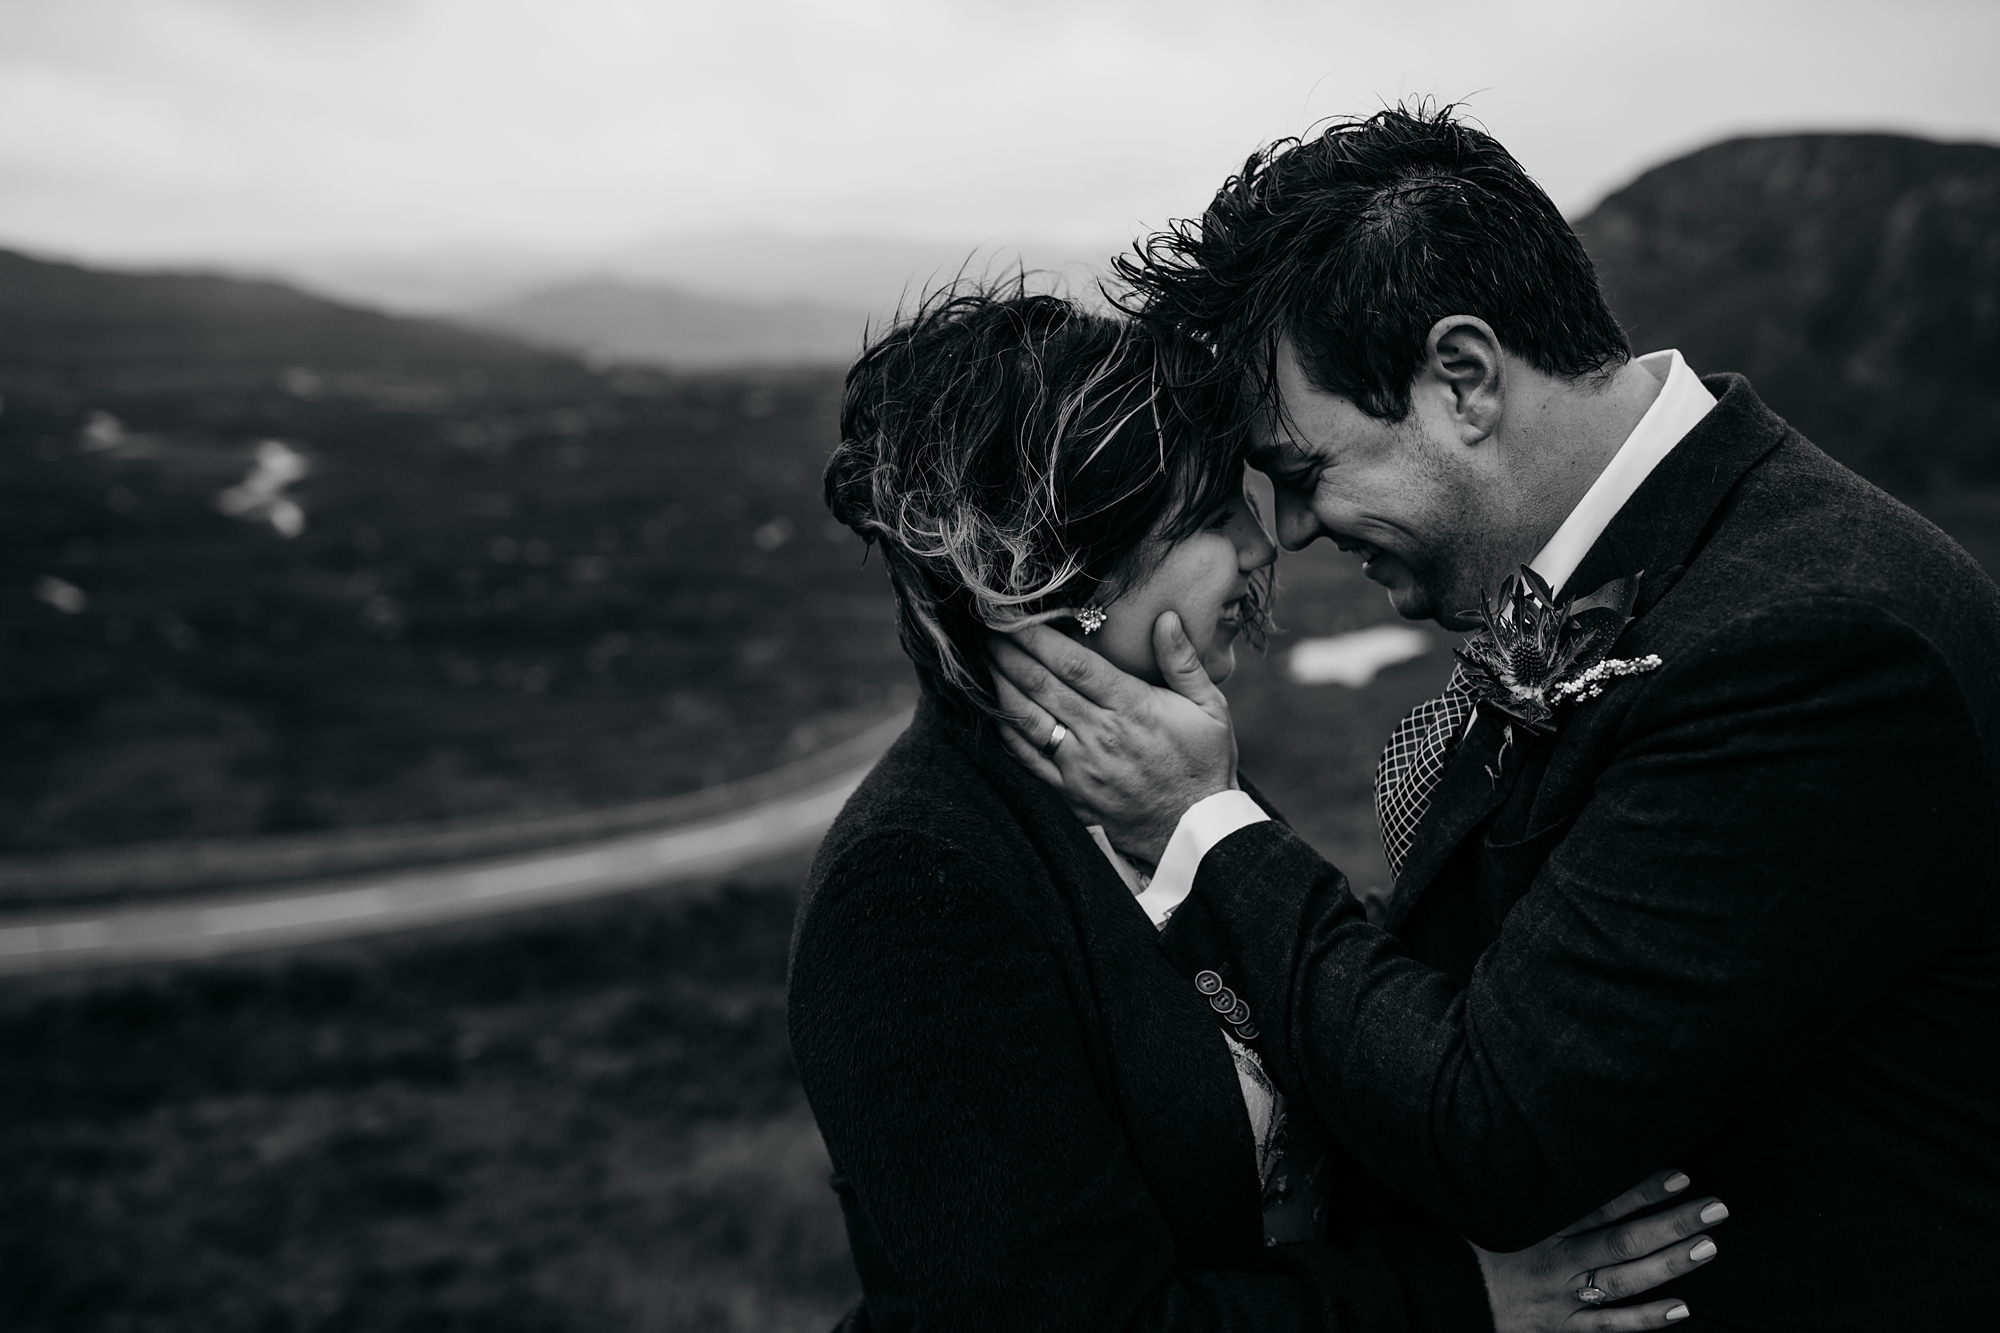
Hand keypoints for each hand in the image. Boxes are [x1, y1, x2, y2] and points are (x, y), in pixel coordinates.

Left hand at [987, 612, 1236, 861]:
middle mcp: (1100, 736)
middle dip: (1009, 653)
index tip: (1015, 616)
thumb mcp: (1211, 708)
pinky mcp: (1069, 794)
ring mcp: (1080, 767)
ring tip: (983, 660)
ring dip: (1001, 685)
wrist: (1197, 832)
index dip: (1038, 637)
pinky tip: (995, 709)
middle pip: (1042, 685)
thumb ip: (1183, 661)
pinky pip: (1027, 759)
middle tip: (986, 628)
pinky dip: (1006, 731)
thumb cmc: (1205, 764)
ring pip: (1027, 719)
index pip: (1074, 664)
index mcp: (1133, 709)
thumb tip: (1165, 617)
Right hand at [1474, 1169, 1726, 1331]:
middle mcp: (1555, 1260)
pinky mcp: (1564, 1326)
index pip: (1599, 1204)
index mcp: (1540, 1224)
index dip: (1641, 1189)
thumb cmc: (1477, 1239)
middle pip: (1622, 1241)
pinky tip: (1682, 1307)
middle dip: (1671, 1224)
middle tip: (1715, 1208)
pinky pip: (1610, 1326)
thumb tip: (1557, 1138)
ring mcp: (1562, 1297)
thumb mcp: (1496, 1200)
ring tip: (1708, 1246)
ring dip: (1668, 1265)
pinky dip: (1646, 1319)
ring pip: (1623, 1282)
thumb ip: (1531, 1176)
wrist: (1450, 1293)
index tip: (1680, 1174)